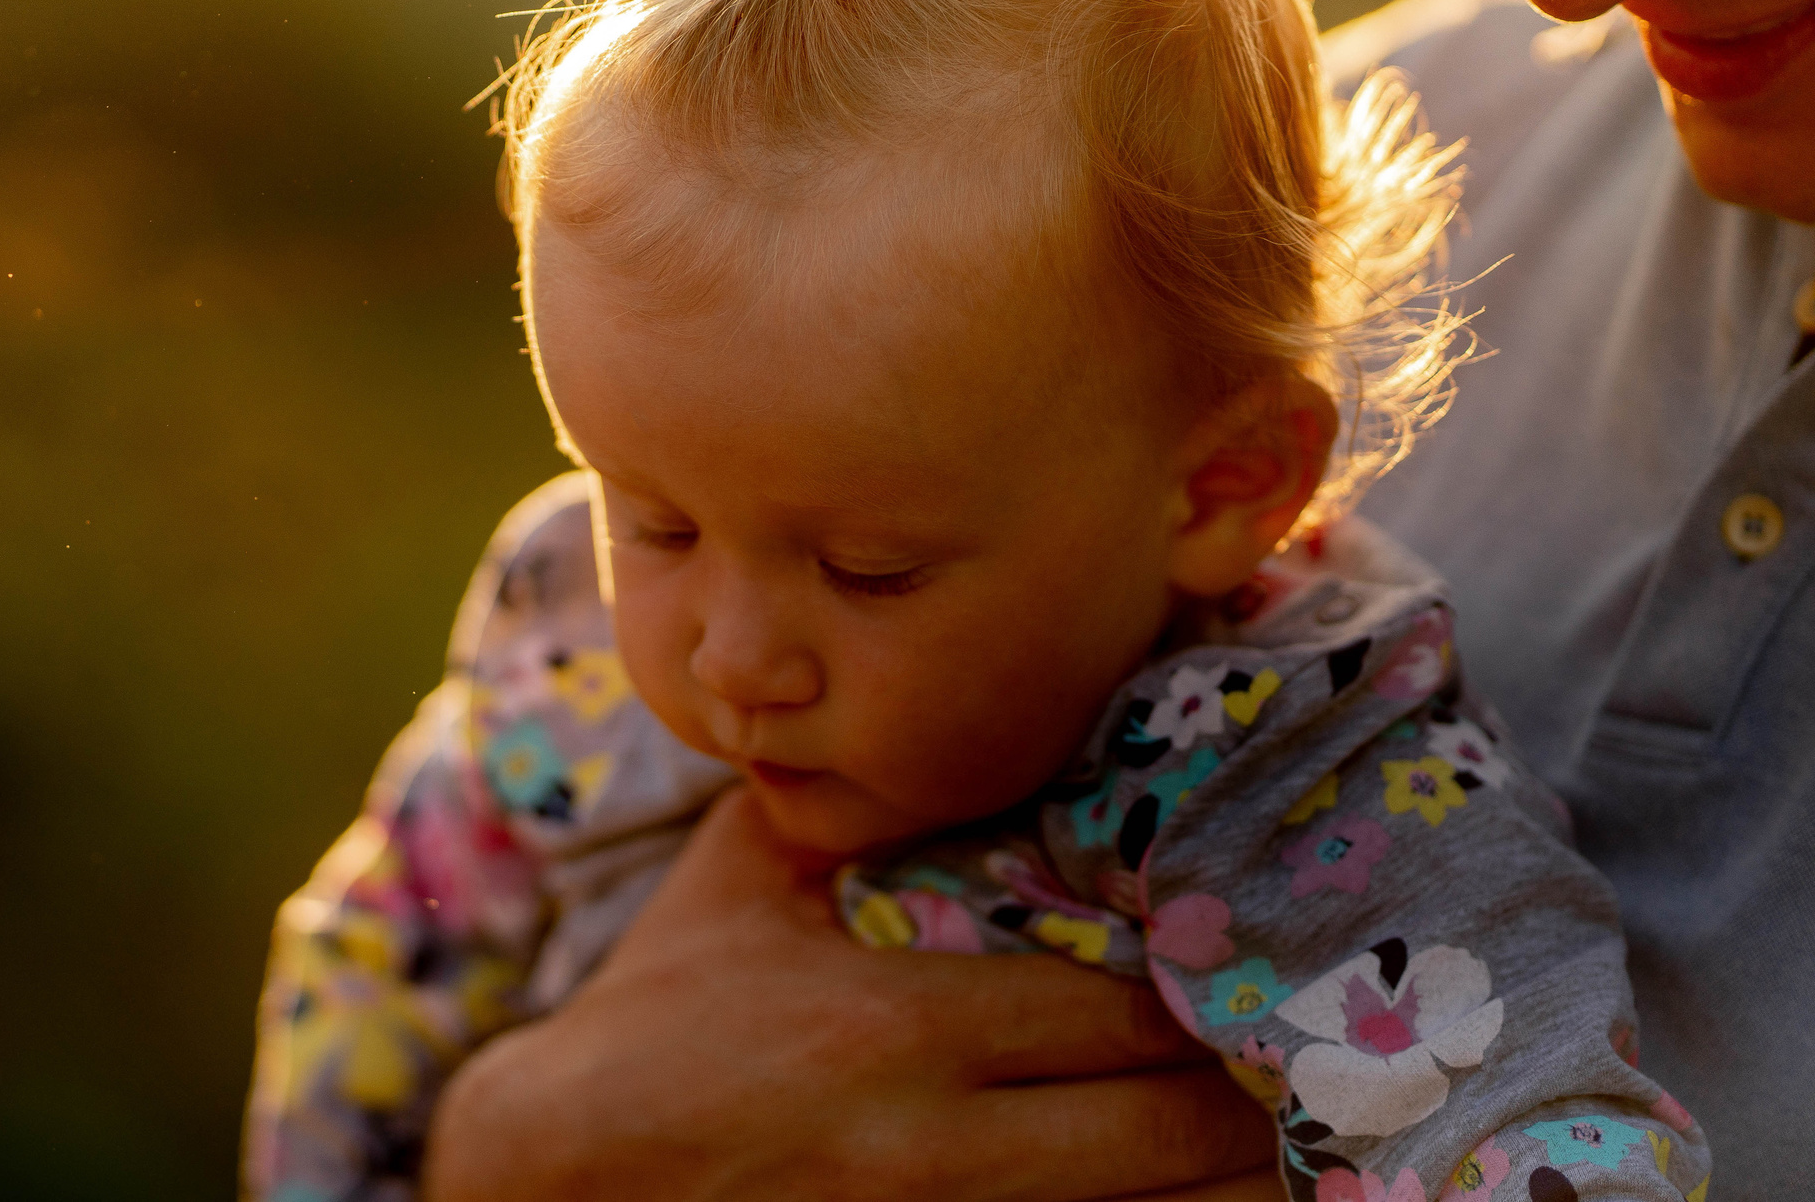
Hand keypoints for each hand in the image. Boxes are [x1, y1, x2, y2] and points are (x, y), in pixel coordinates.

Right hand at [422, 788, 1281, 1201]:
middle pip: (1165, 1133)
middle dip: (1250, 1096)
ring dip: (1222, 1181)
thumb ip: (835, 803)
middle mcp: (935, 1141)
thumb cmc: (659, 1012)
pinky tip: (1182, 1191)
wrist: (562, 1171)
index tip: (1261, 952)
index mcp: (898, 1025)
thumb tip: (922, 712)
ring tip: (1277, 1134)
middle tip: (1304, 1045)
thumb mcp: (739, 884)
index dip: (1210, 989)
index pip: (1117, 1012)